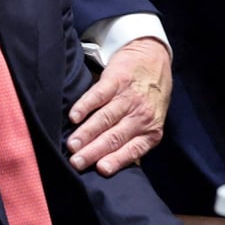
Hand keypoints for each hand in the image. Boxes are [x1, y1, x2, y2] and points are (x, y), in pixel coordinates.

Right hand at [67, 37, 171, 175]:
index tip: (99, 169)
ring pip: (105, 119)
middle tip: (75, 162)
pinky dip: (84, 106)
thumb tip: (111, 165)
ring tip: (71, 145)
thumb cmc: (150, 95)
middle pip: (114, 137)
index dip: (116, 160)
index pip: (132, 149)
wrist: (153, 55)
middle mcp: (142, 114)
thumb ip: (137, 140)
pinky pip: (98, 95)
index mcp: (151, 129)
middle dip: (93, 151)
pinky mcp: (116, 79)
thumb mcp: (153, 119)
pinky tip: (74, 117)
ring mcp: (128, 96)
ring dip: (86, 133)